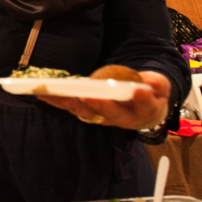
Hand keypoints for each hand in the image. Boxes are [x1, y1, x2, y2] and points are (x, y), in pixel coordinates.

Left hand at [36, 70, 170, 129]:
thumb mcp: (159, 86)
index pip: (143, 108)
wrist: (141, 106)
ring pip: (86, 112)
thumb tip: (151, 82)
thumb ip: (156, 84)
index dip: (141, 100)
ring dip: (70, 103)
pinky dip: (57, 101)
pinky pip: (71, 106)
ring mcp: (101, 116)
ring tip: (57, 94)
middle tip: (89, 96)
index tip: (138, 91)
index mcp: (142, 112)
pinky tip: (42, 94)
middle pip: (109, 114)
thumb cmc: (150, 93)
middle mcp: (119, 118)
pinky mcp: (87, 110)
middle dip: (100, 105)